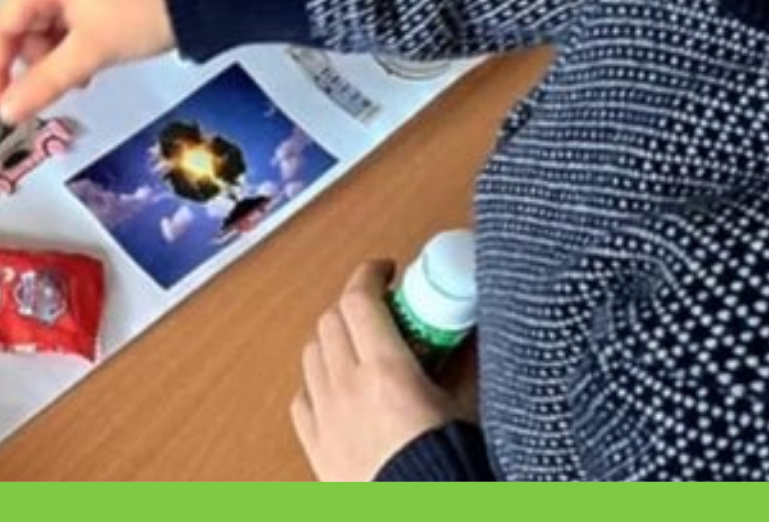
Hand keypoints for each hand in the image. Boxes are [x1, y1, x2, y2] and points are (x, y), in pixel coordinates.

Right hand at [0, 0, 173, 123]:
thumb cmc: (141, 13)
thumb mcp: (89, 52)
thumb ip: (43, 83)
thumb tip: (6, 113)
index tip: (1, 106)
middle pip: (18, 24)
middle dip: (30, 62)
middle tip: (52, 91)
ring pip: (41, 27)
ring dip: (52, 58)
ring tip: (81, 76)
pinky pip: (63, 21)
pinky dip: (69, 47)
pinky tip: (88, 65)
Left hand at [292, 261, 460, 480]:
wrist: (426, 515)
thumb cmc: (453, 469)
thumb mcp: (466, 408)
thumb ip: (460, 363)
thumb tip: (467, 328)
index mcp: (387, 372)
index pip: (359, 299)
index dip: (369, 276)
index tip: (385, 271)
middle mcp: (348, 388)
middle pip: (331, 320)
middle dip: (353, 306)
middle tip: (378, 310)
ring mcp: (326, 418)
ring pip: (311, 354)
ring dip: (332, 341)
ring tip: (357, 347)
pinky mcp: (316, 447)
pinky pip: (301, 399)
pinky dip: (315, 383)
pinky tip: (334, 387)